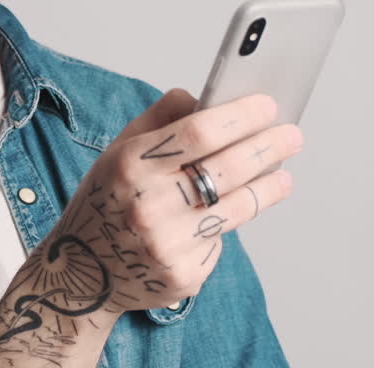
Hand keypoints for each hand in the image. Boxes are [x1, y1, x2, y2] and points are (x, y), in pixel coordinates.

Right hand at [0, 89, 298, 366]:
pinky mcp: (184, 275)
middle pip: (227, 168)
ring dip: (268, 187)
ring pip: (236, 208)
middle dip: (267, 147)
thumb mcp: (118, 151)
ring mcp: (168, 244)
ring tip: (282, 175)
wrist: (82, 273)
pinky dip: (226, 224)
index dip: (240, 116)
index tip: (268, 106)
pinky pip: (219, 241)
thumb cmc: (106, 202)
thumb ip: (161, 119)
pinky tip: (224, 215)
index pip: (199, 132)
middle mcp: (148, 205)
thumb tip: (206, 98)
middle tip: (291, 136)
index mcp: (130, 165)